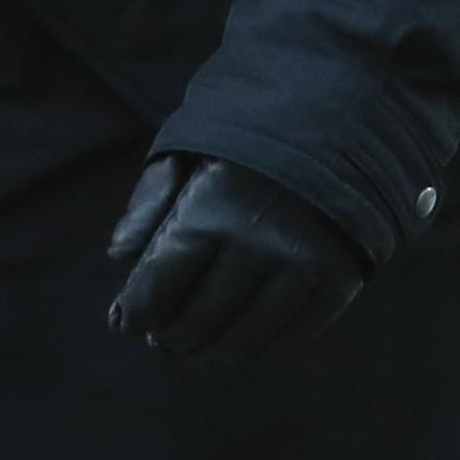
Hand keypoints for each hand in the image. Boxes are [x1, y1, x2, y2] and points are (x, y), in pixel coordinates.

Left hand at [105, 153, 372, 361]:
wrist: (337, 110)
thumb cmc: (246, 133)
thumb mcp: (186, 148)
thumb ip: (150, 201)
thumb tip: (120, 256)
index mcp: (212, 208)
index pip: (160, 284)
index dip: (136, 311)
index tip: (123, 321)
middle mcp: (258, 243)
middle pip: (201, 317)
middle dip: (172, 335)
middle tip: (161, 340)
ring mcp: (303, 265)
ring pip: (246, 336)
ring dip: (214, 350)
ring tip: (194, 348)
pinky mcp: (339, 279)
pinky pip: (293, 335)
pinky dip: (261, 348)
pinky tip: (241, 345)